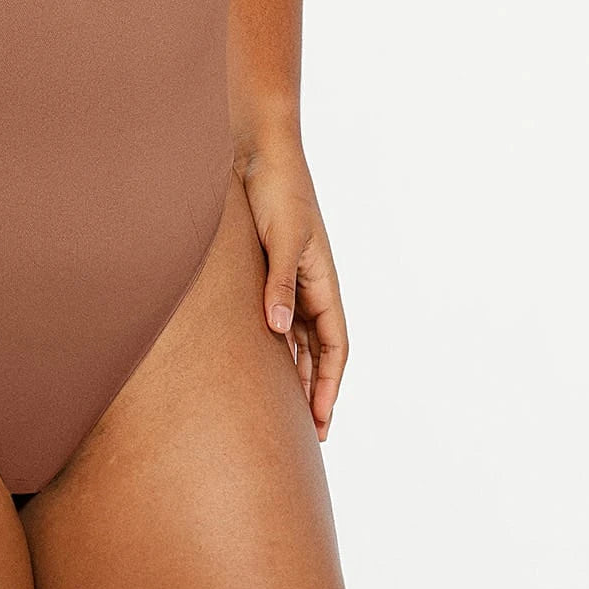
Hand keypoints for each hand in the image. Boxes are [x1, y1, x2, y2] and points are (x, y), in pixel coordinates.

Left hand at [237, 146, 348, 440]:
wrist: (257, 153)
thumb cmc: (277, 192)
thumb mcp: (281, 240)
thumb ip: (279, 284)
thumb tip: (278, 331)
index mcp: (324, 282)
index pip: (336, 347)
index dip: (330, 385)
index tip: (322, 423)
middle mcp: (309, 285)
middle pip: (316, 350)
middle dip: (312, 391)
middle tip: (304, 434)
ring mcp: (287, 279)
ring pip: (293, 338)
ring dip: (290, 372)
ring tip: (280, 412)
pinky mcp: (262, 270)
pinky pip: (270, 317)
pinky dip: (267, 344)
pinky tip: (252, 365)